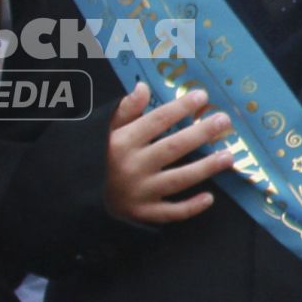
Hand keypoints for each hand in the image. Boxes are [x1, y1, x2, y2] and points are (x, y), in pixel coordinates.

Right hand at [101, 83, 233, 225]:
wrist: (72, 194)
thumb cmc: (94, 156)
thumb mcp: (102, 129)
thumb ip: (124, 110)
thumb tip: (143, 88)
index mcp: (122, 142)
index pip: (157, 120)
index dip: (181, 107)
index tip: (202, 96)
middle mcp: (133, 166)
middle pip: (173, 147)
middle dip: (201, 133)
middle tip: (224, 121)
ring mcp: (139, 192)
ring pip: (178, 179)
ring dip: (205, 168)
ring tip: (229, 156)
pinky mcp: (142, 213)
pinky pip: (170, 212)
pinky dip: (190, 207)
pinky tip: (210, 198)